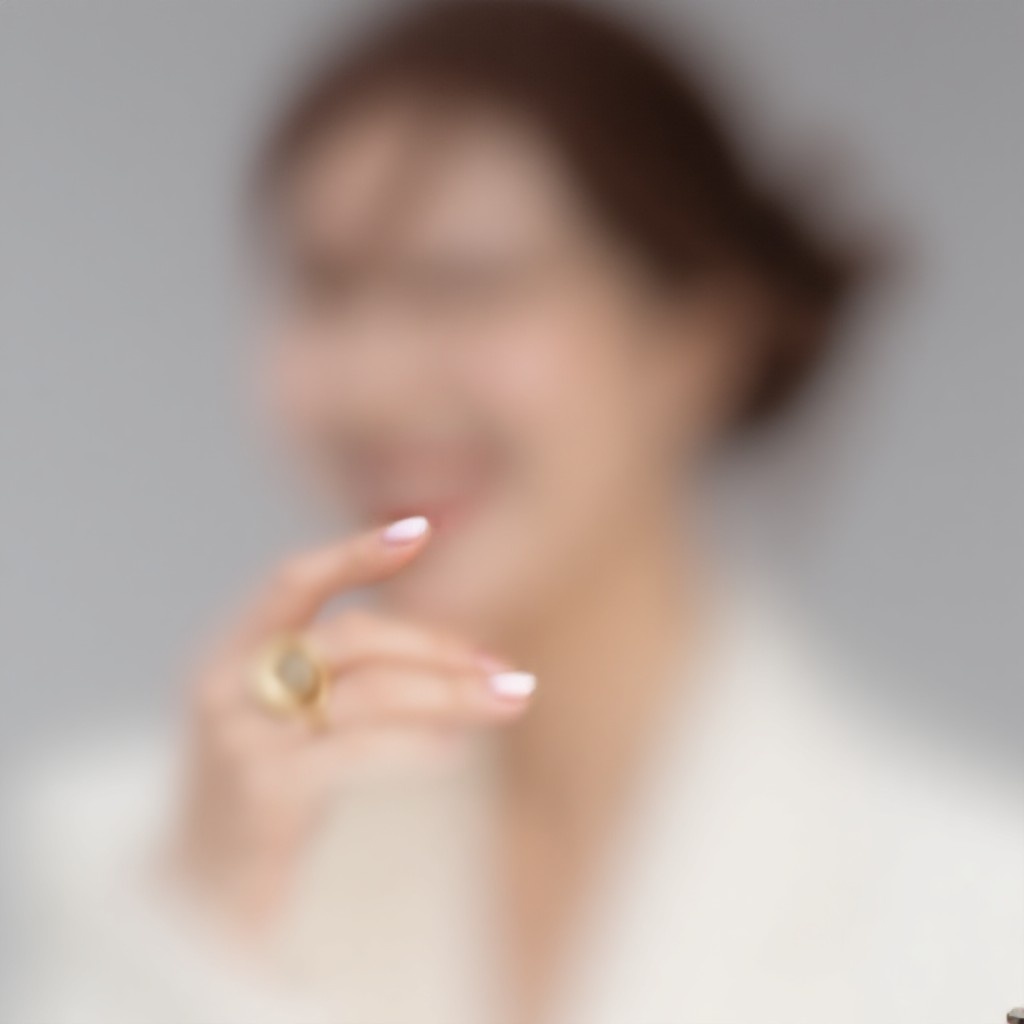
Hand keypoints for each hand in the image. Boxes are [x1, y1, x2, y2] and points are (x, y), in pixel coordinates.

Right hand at [171, 517, 533, 934]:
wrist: (198, 909)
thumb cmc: (264, 804)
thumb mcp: (289, 724)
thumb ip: (342, 678)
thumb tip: (457, 650)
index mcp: (229, 654)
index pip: (293, 580)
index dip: (355, 553)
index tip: (420, 531)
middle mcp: (224, 685)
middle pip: (352, 636)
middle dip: (436, 645)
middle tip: (503, 670)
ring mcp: (237, 739)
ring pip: (366, 690)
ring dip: (448, 692)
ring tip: (506, 700)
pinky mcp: (258, 795)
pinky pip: (358, 750)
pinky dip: (418, 744)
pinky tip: (457, 749)